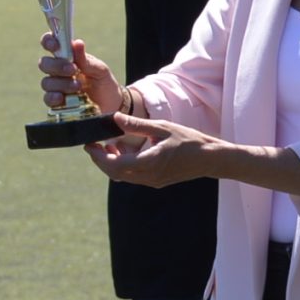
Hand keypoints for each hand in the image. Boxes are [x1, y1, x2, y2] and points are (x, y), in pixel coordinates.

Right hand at [38, 36, 120, 114]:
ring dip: (61, 83)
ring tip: (78, 87)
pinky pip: (48, 99)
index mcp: (67, 57)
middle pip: (44, 64)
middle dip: (56, 66)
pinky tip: (63, 98)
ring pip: (46, 82)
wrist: (110, 104)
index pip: (51, 44)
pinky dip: (53, 97)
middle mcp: (58, 70)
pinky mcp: (57, 102)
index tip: (55, 46)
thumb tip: (77, 43)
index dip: (48, 41)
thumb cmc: (103, 82)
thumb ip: (86, 60)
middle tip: (72, 70)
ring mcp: (56, 86)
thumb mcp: (99, 69)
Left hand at [86, 112, 227, 186]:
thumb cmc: (188, 140)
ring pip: (122, 176)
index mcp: (149, 162)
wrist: (210, 158)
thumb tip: (114, 117)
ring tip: (109, 144)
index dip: (99, 157)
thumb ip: (136, 124)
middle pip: (114, 173)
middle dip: (100, 159)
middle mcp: (148, 177)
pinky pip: (132, 177)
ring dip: (112, 162)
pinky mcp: (155, 182)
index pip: (114, 165)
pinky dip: (123, 165)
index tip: (90, 144)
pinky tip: (124, 151)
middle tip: (93, 144)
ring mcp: (152, 182)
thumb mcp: (162, 127)